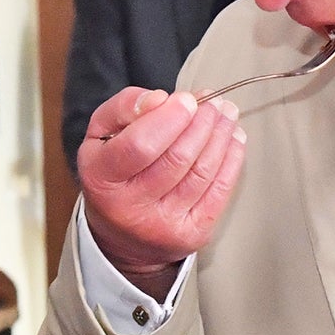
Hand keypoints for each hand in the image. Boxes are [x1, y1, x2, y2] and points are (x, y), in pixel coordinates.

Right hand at [77, 88, 244, 296]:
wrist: (121, 235)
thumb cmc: (112, 173)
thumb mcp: (100, 134)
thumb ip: (124, 107)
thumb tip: (161, 100)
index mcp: (101, 178)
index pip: (139, 145)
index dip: (170, 118)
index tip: (188, 99)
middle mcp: (129, 208)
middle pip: (178, 158)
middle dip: (203, 123)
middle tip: (214, 102)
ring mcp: (163, 226)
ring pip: (202, 172)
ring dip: (221, 136)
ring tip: (226, 114)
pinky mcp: (191, 235)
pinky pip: (219, 191)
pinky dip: (232, 160)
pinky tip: (234, 139)